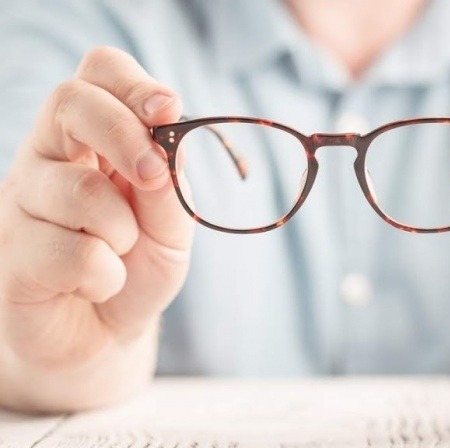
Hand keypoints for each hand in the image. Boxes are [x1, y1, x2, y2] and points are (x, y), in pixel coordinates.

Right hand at [0, 47, 193, 410]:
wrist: (107, 332)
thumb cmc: (138, 266)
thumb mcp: (172, 226)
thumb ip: (170, 187)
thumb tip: (166, 144)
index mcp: (91, 140)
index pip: (98, 75)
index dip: (134, 84)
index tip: (168, 110)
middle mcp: (48, 158)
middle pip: (69, 102)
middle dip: (125, 134)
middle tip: (154, 178)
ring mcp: (20, 203)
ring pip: (79, 190)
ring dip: (123, 232)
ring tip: (119, 255)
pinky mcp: (10, 256)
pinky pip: (73, 253)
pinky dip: (106, 276)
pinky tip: (95, 286)